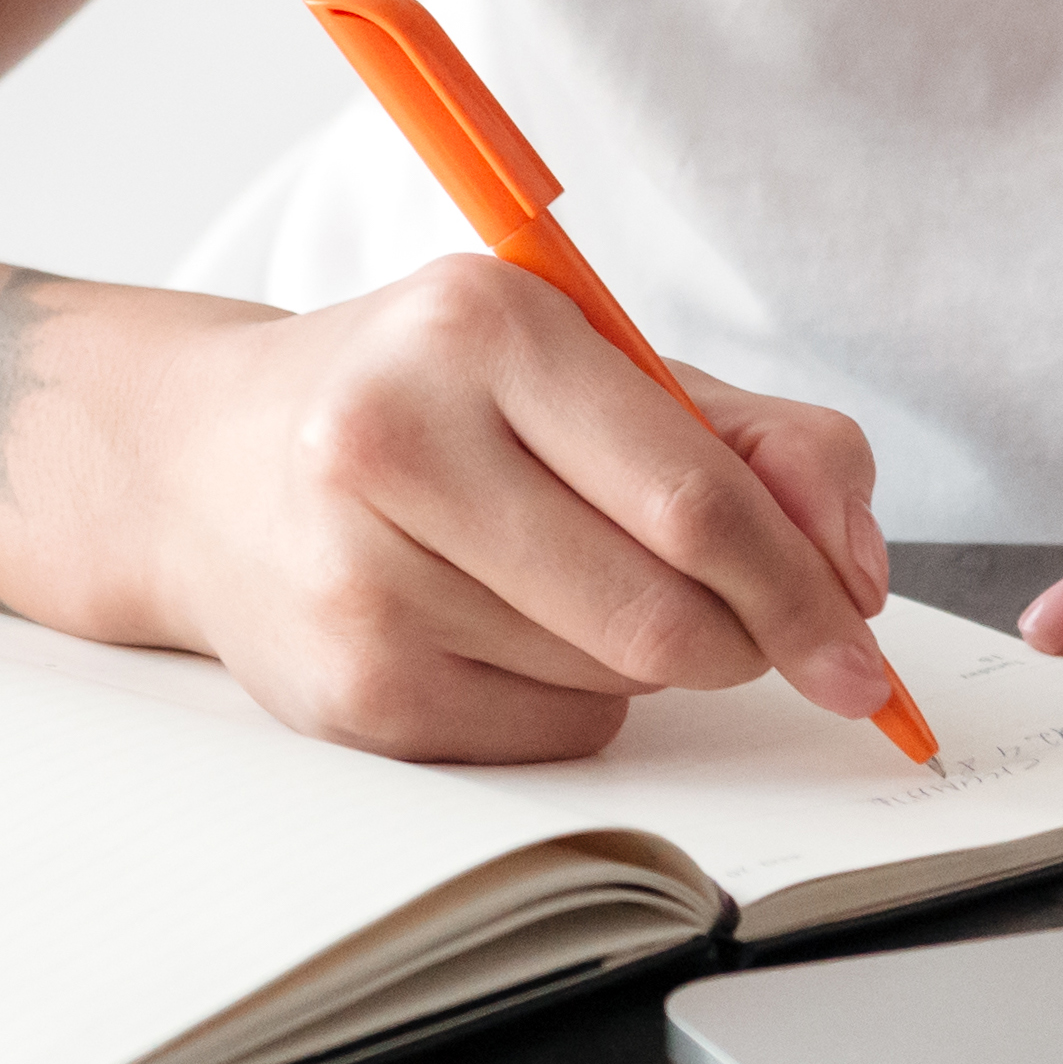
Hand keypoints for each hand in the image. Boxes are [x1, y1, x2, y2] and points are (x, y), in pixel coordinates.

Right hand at [120, 257, 889, 760]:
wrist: (202, 465)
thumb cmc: (432, 402)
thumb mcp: (597, 365)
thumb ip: (762, 441)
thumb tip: (855, 572)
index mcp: (482, 325)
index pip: (694, 497)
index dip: (804, 588)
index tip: (860, 646)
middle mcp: (398, 438)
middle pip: (663, 613)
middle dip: (746, 640)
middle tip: (761, 632)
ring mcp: (362, 575)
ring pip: (614, 682)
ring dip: (646, 660)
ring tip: (569, 581)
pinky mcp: (349, 690)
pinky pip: (549, 738)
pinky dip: (573, 704)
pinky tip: (504, 632)